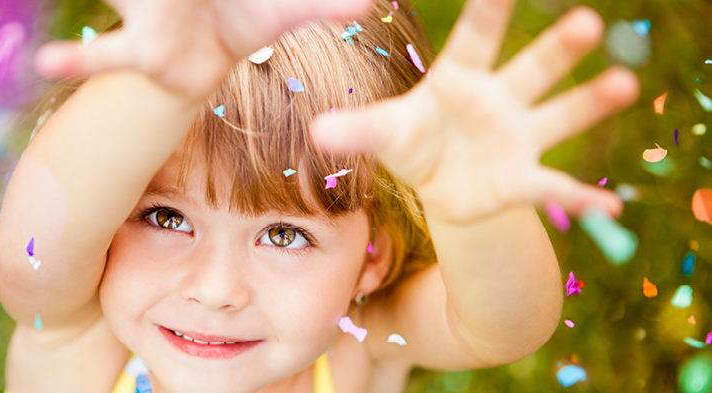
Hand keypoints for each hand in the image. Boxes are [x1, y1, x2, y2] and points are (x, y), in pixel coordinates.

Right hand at [34, 0, 371, 99]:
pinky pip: (103, 58)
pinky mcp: (138, 56)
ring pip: (126, 10)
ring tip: (62, 53)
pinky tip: (47, 67)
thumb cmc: (247, 16)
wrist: (211, 44)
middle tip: (163, 0)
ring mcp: (147, 18)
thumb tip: (372, 3)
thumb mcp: (285, 10)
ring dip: (115, 18)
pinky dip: (78, 63)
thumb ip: (323, 4)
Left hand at [310, 0, 638, 223]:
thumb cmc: (414, 141)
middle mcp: (499, 100)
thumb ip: (358, 129)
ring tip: (623, 84)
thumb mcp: (384, 134)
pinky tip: (612, 204)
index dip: (489, 11)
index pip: (476, 39)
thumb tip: (317, 131)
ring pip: (558, 115)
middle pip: (531, 69)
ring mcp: (518, 137)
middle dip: (557, 49)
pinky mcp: (523, 178)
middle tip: (586, 21)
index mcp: (460, 80)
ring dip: (589, 102)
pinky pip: (554, 186)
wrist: (440, 182)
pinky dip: (579, 196)